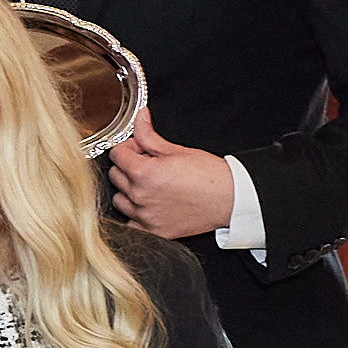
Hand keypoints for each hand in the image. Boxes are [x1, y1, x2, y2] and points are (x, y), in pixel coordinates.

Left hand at [107, 123, 237, 243]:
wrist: (232, 199)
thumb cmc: (211, 176)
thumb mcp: (178, 150)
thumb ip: (150, 135)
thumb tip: (140, 117)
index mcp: (144, 172)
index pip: (116, 154)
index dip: (128, 147)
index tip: (139, 148)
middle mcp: (140, 195)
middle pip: (115, 175)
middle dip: (128, 166)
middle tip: (148, 165)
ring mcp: (145, 215)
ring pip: (119, 199)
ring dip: (129, 191)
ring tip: (150, 185)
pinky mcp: (153, 230)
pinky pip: (130, 223)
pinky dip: (135, 215)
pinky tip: (149, 206)